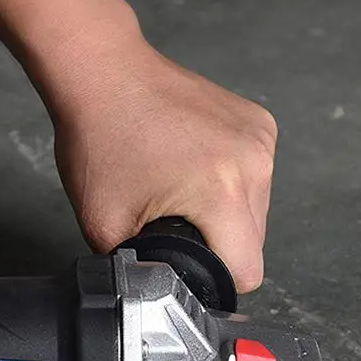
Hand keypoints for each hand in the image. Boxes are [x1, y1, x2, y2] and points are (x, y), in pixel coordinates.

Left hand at [51, 36, 276, 292]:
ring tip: (179, 189)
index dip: (214, 281)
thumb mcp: (105, 225)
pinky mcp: (259, 122)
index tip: (187, 268)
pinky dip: (228, 183)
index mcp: (222, 193)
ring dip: (224, 214)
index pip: (247, 272)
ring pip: (255, 211)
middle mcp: (255, 163)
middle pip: (253, 243)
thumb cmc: (99, 139)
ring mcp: (261, 138)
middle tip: (171, 221)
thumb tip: (157, 287)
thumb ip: (139, 266)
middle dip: (216, 245)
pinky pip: (254, 177)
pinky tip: (193, 166)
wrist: (103, 73)